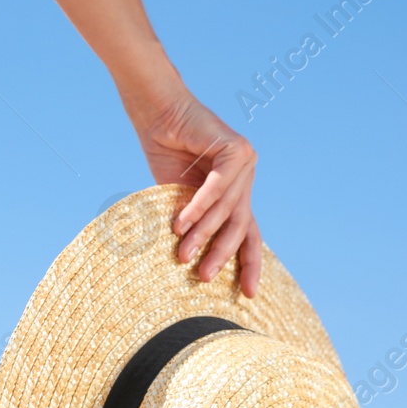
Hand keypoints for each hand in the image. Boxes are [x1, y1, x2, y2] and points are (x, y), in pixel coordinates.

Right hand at [126, 83, 262, 296]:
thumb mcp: (180, 198)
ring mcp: (245, 162)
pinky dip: (199, 206)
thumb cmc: (165, 153)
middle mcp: (246, 177)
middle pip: (241, 225)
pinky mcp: (236, 150)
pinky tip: (181, 223)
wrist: (158, 114)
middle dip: (222, 254)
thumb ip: (194, 221)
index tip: (247, 294)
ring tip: (183, 254)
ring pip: (227, 209)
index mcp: (236, 191)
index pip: (248, 233)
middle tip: (206, 278)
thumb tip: (190, 260)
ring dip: (203, 233)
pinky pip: (218, 187)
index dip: (248, 264)